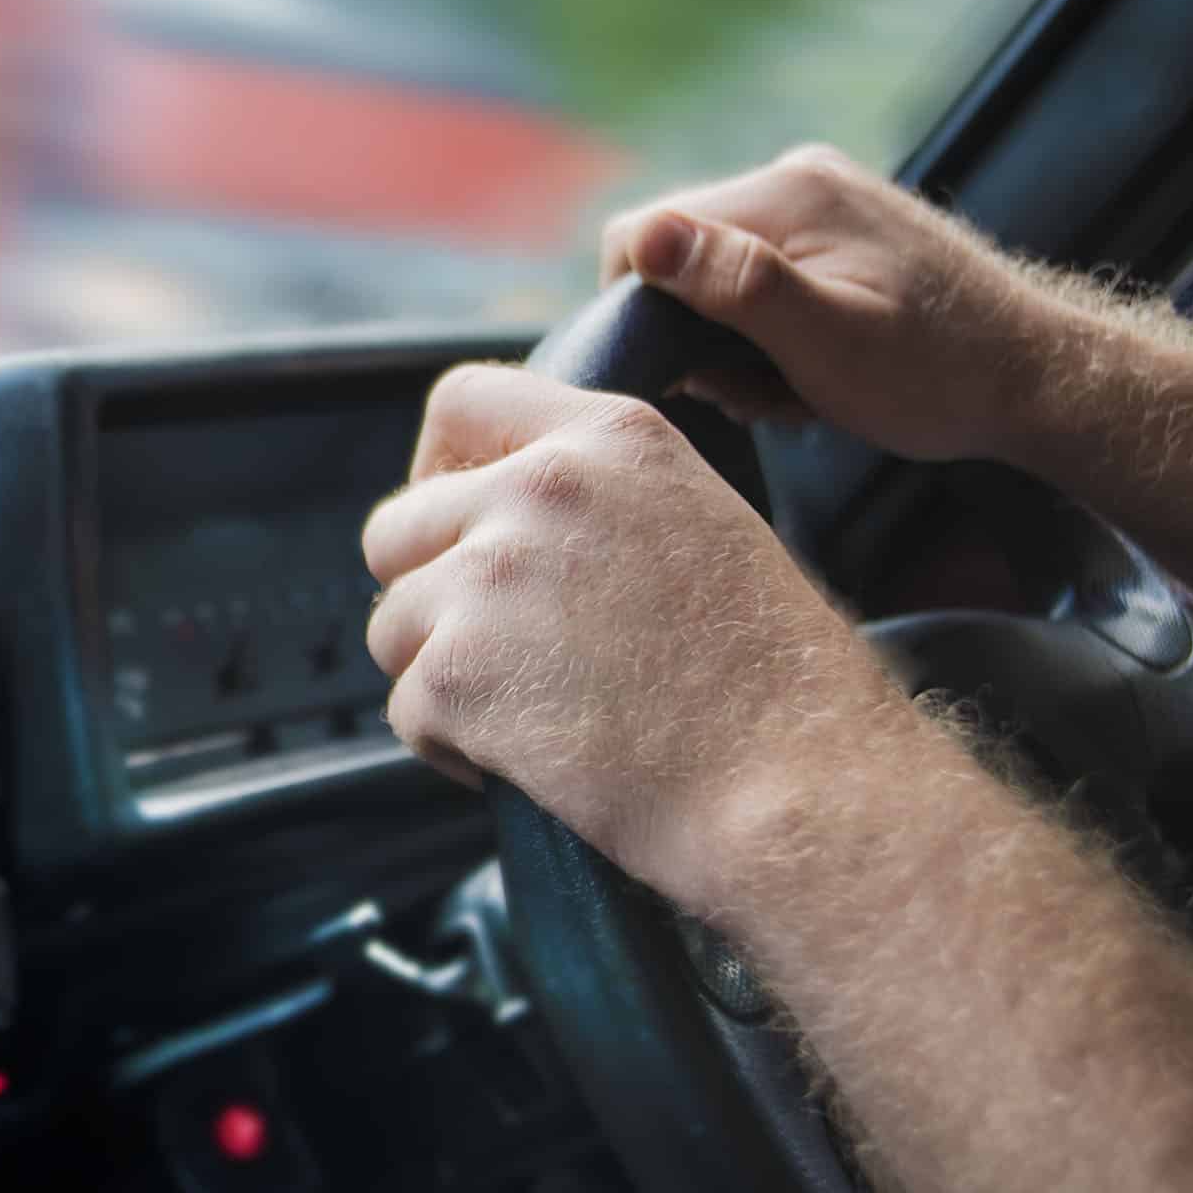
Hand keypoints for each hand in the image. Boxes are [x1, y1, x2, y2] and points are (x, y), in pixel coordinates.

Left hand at [362, 366, 896, 913]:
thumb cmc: (775, 683)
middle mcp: (537, 489)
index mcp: (609, 438)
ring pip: (391, 627)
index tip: (456, 529)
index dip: (437, 470)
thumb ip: (599, 498)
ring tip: (536, 718)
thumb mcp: (701, 526)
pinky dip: (451, 748)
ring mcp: (487, 578)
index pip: (461, 402)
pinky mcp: (455, 672)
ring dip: (440, 678)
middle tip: (501, 656)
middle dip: (430, 597)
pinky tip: (535, 764)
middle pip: (397, 528)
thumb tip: (499, 519)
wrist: (801, 791)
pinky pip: (405, 710)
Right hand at [599, 144, 1059, 461]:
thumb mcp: (825, 343)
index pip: (641, 231)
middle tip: (755, 394)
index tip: (686, 374)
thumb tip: (644, 236)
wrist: (1039, 378)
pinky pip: (763, 271)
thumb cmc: (936, 375)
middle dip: (693, 330)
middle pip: (681, 251)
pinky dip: (770, 325)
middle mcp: (797, 175)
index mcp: (786, 194)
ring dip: (734, 337)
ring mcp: (824, 196)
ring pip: (719, 267)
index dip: (636, 309)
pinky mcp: (841, 224)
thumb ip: (734, 283)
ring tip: (794, 387)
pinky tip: (813, 366)